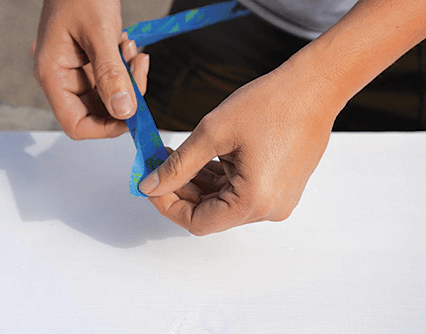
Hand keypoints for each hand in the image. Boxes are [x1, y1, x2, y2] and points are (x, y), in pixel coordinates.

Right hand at [32, 0, 148, 139]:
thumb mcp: (98, 32)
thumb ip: (111, 73)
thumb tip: (124, 111)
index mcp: (52, 75)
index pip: (76, 124)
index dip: (105, 128)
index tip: (131, 115)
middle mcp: (63, 79)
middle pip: (97, 113)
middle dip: (124, 96)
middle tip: (137, 70)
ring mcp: (78, 72)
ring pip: (109, 97)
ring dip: (128, 79)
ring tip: (131, 51)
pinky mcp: (91, 64)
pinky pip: (113, 80)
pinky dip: (126, 69)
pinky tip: (128, 47)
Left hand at [139, 58, 345, 234]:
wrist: (314, 87)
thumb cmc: (271, 104)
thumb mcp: (213, 134)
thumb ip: (178, 165)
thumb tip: (151, 185)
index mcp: (253, 202)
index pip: (197, 222)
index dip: (168, 205)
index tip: (150, 185)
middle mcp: (268, 209)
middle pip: (210, 212)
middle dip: (180, 190)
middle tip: (158, 165)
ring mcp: (277, 199)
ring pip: (223, 201)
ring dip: (197, 182)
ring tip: (175, 155)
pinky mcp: (280, 187)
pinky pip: (240, 191)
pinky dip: (218, 178)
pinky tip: (201, 157)